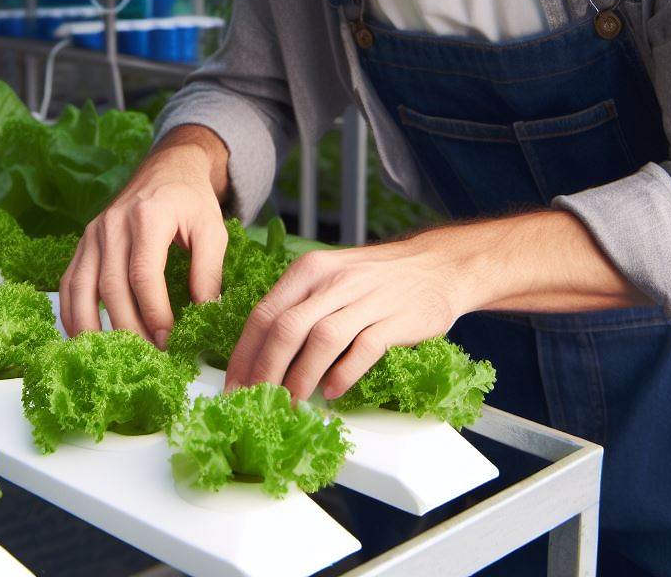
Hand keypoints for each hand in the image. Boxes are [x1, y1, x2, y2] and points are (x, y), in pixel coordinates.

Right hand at [59, 130, 228, 347]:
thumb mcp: (212, 229)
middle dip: (128, 328)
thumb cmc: (191, 200)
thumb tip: (203, 315)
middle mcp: (113, 223)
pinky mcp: (84, 241)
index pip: (143, 275)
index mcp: (148, 216)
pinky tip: (82, 337)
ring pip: (82, 287)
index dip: (154, 313)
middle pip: (111, 286)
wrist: (168, 167)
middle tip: (147, 357)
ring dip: (92, 327)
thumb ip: (208, 271)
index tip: (169, 341)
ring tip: (109, 358)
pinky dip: (71, 312)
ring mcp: (94, 232)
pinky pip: (69, 281)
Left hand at [223, 238, 464, 401]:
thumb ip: (298, 306)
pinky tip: (332, 391)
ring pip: (321, 341)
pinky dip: (344, 374)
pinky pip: (363, 349)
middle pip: (287, 329)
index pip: (264, 313)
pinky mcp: (396, 318)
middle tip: (256, 401)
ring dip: (301, 379)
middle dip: (265, 371)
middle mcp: (333, 281)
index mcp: (309, 270)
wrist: (436, 265)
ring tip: (291, 404)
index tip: (234, 385)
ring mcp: (366, 299)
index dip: (245, 353)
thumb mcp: (329, 277)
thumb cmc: (374, 278)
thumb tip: (261, 353)